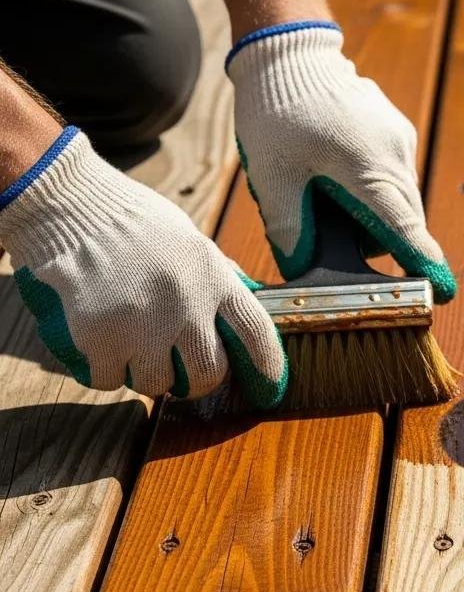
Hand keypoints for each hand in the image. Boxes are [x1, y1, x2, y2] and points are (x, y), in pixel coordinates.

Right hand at [0, 127, 287, 406]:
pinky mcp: (100, 337)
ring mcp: (143, 324)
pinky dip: (105, 374)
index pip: (257, 333)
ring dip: (147, 378)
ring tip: (135, 355)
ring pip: (158, 384)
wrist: (66, 202)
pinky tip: (101, 354)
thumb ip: (216, 274)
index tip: (269, 389)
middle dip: (197, 383)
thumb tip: (248, 300)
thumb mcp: (190, 238)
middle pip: (209, 373)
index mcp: (213, 277)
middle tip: (182, 376)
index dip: (268, 367)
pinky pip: (110, 380)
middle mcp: (187, 305)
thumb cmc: (130, 218)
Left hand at [227, 21, 455, 301]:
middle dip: (381, 241)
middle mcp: (396, 156)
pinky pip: (393, 174)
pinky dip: (374, 189)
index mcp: (370, 172)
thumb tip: (301, 269)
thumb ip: (289, 229)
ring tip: (327, 197)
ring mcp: (399, 140)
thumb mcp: (273, 177)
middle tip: (339, 240)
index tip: (442, 291)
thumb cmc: (277, 110)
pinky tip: (335, 174)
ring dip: (374, 213)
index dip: (423, 265)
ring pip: (399, 198)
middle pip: (404, 220)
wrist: (287, 46)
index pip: (406, 231)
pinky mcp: (394, 130)